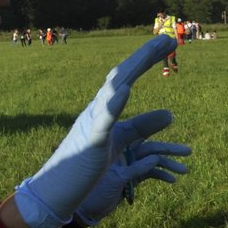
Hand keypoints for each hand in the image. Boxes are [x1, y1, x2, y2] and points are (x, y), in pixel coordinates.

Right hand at [11, 36, 177, 227]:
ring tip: (149, 53)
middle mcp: (97, 108)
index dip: (148, 59)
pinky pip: (102, 122)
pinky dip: (113, 106)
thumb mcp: (123, 141)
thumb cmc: (86, 164)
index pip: (129, 77)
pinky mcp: (90, 142)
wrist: (56, 189)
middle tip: (169, 39)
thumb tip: (171, 114)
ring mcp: (92, 123)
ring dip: (131, 72)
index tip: (169, 43)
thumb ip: (144, 126)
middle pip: (122, 76)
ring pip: (112, 91)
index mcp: (105, 107)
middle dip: (145, 57)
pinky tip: (125, 92)